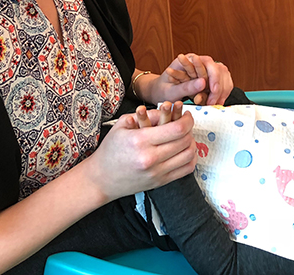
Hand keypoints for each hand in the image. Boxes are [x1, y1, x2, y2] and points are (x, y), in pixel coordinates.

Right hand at [82, 108, 197, 200]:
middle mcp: (150, 158)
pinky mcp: (160, 182)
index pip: (177, 129)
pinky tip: (184, 150)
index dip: (187, 120)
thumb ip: (144, 115)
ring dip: (192, 143)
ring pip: (189, 155)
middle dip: (190, 129)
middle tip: (186, 123)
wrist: (101, 179)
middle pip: (185, 141)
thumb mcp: (121, 125)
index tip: (186, 115)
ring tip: (186, 136)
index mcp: (140, 140)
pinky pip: (186, 170)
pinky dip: (190, 158)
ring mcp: (157, 172)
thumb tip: (165, 110)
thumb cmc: (110, 150)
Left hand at [149, 53, 232, 105]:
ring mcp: (206, 69)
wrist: (159, 92)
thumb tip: (203, 83)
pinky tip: (216, 102)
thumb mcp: (171, 90)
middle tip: (212, 102)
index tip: (213, 90)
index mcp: (189, 59)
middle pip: (218, 70)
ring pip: (222, 77)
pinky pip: (222, 83)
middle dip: (217, 87)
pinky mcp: (209, 78)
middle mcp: (199, 62)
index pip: (208, 63)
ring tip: (212, 104)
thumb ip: (187, 87)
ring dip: (220, 91)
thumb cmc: (162, 90)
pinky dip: (221, 94)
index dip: (213, 77)